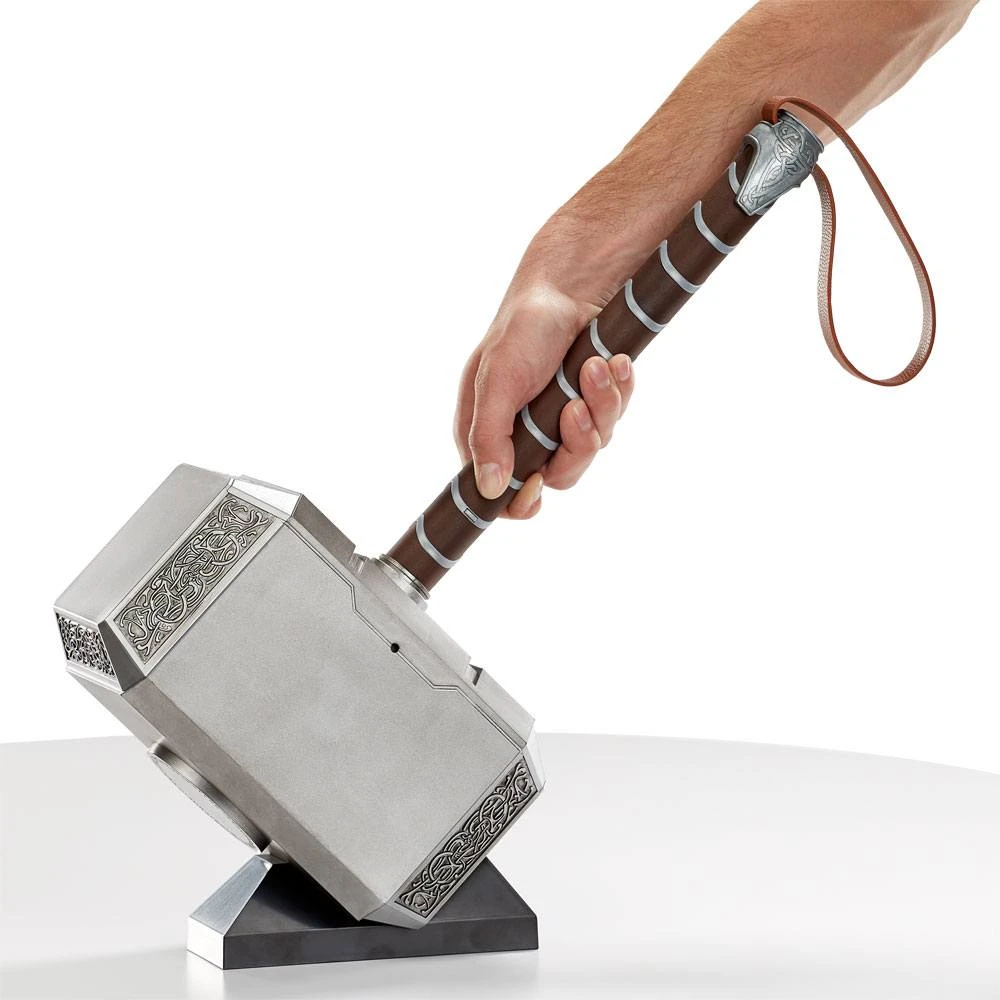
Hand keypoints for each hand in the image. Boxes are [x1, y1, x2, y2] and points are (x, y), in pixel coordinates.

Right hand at [453, 281, 634, 519]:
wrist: (571, 286)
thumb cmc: (522, 328)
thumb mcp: (497, 381)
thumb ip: (488, 437)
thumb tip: (487, 489)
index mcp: (489, 432)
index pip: (499, 492)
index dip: (519, 500)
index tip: (536, 485)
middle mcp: (525, 433)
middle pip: (557, 475)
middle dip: (574, 443)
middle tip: (574, 408)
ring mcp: (561, 421)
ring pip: (592, 447)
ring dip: (599, 408)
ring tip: (596, 368)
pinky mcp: (594, 405)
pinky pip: (613, 419)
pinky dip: (617, 392)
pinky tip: (612, 362)